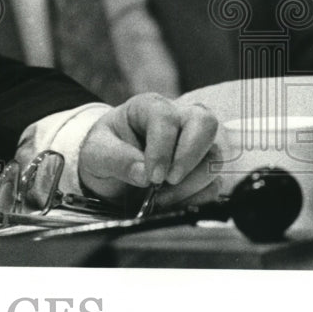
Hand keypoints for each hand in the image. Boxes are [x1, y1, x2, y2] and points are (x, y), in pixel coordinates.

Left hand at [78, 93, 221, 209]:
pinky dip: (198, 198)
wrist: (111, 169)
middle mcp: (178, 119)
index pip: (166, 118)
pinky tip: (173, 203)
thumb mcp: (96, 152)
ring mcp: (195, 143)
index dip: (162, 148)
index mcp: (149, 107)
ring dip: (191, 183)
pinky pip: (216, 183)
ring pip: (214, 157)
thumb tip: (144, 174)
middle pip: (205, 124)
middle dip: (189, 157)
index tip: (152, 176)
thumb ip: (116, 159)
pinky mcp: (203, 169)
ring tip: (162, 198)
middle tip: (169, 181)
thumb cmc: (105, 151)